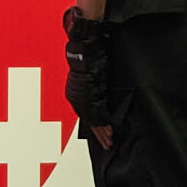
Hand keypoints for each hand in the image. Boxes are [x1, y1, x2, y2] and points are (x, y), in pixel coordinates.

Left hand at [62, 10, 120, 137]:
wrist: (87, 42)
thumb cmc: (89, 52)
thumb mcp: (90, 70)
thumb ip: (93, 82)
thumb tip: (100, 88)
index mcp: (75, 91)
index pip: (86, 113)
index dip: (94, 126)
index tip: (101, 135)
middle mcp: (76, 96)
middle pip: (89, 120)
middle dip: (98, 133)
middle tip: (107, 143)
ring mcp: (82, 97)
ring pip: (93, 121)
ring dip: (102, 133)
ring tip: (110, 142)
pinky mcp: (90, 95)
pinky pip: (98, 116)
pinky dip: (104, 126)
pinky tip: (110, 133)